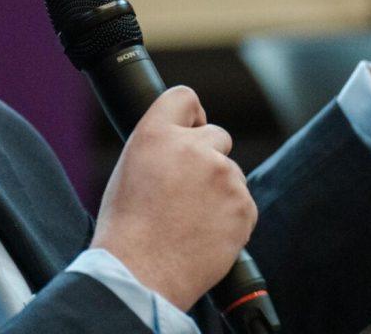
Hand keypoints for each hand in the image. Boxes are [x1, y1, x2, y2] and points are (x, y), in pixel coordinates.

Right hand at [91, 86, 256, 311]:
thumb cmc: (126, 228)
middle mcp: (193, 146)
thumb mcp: (128, 170)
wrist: (140, 272)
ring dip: (220, 190)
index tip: (194, 129)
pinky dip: (231, 217)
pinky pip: (243, 204)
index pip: (184, 97)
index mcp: (156, 133)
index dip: (192, 115)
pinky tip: (205, 234)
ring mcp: (223, 175)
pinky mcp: (244, 205)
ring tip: (191, 221)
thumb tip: (181, 145)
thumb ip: (159, 148)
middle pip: (218, 135)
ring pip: (232, 173)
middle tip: (189, 189)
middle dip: (209, 156)